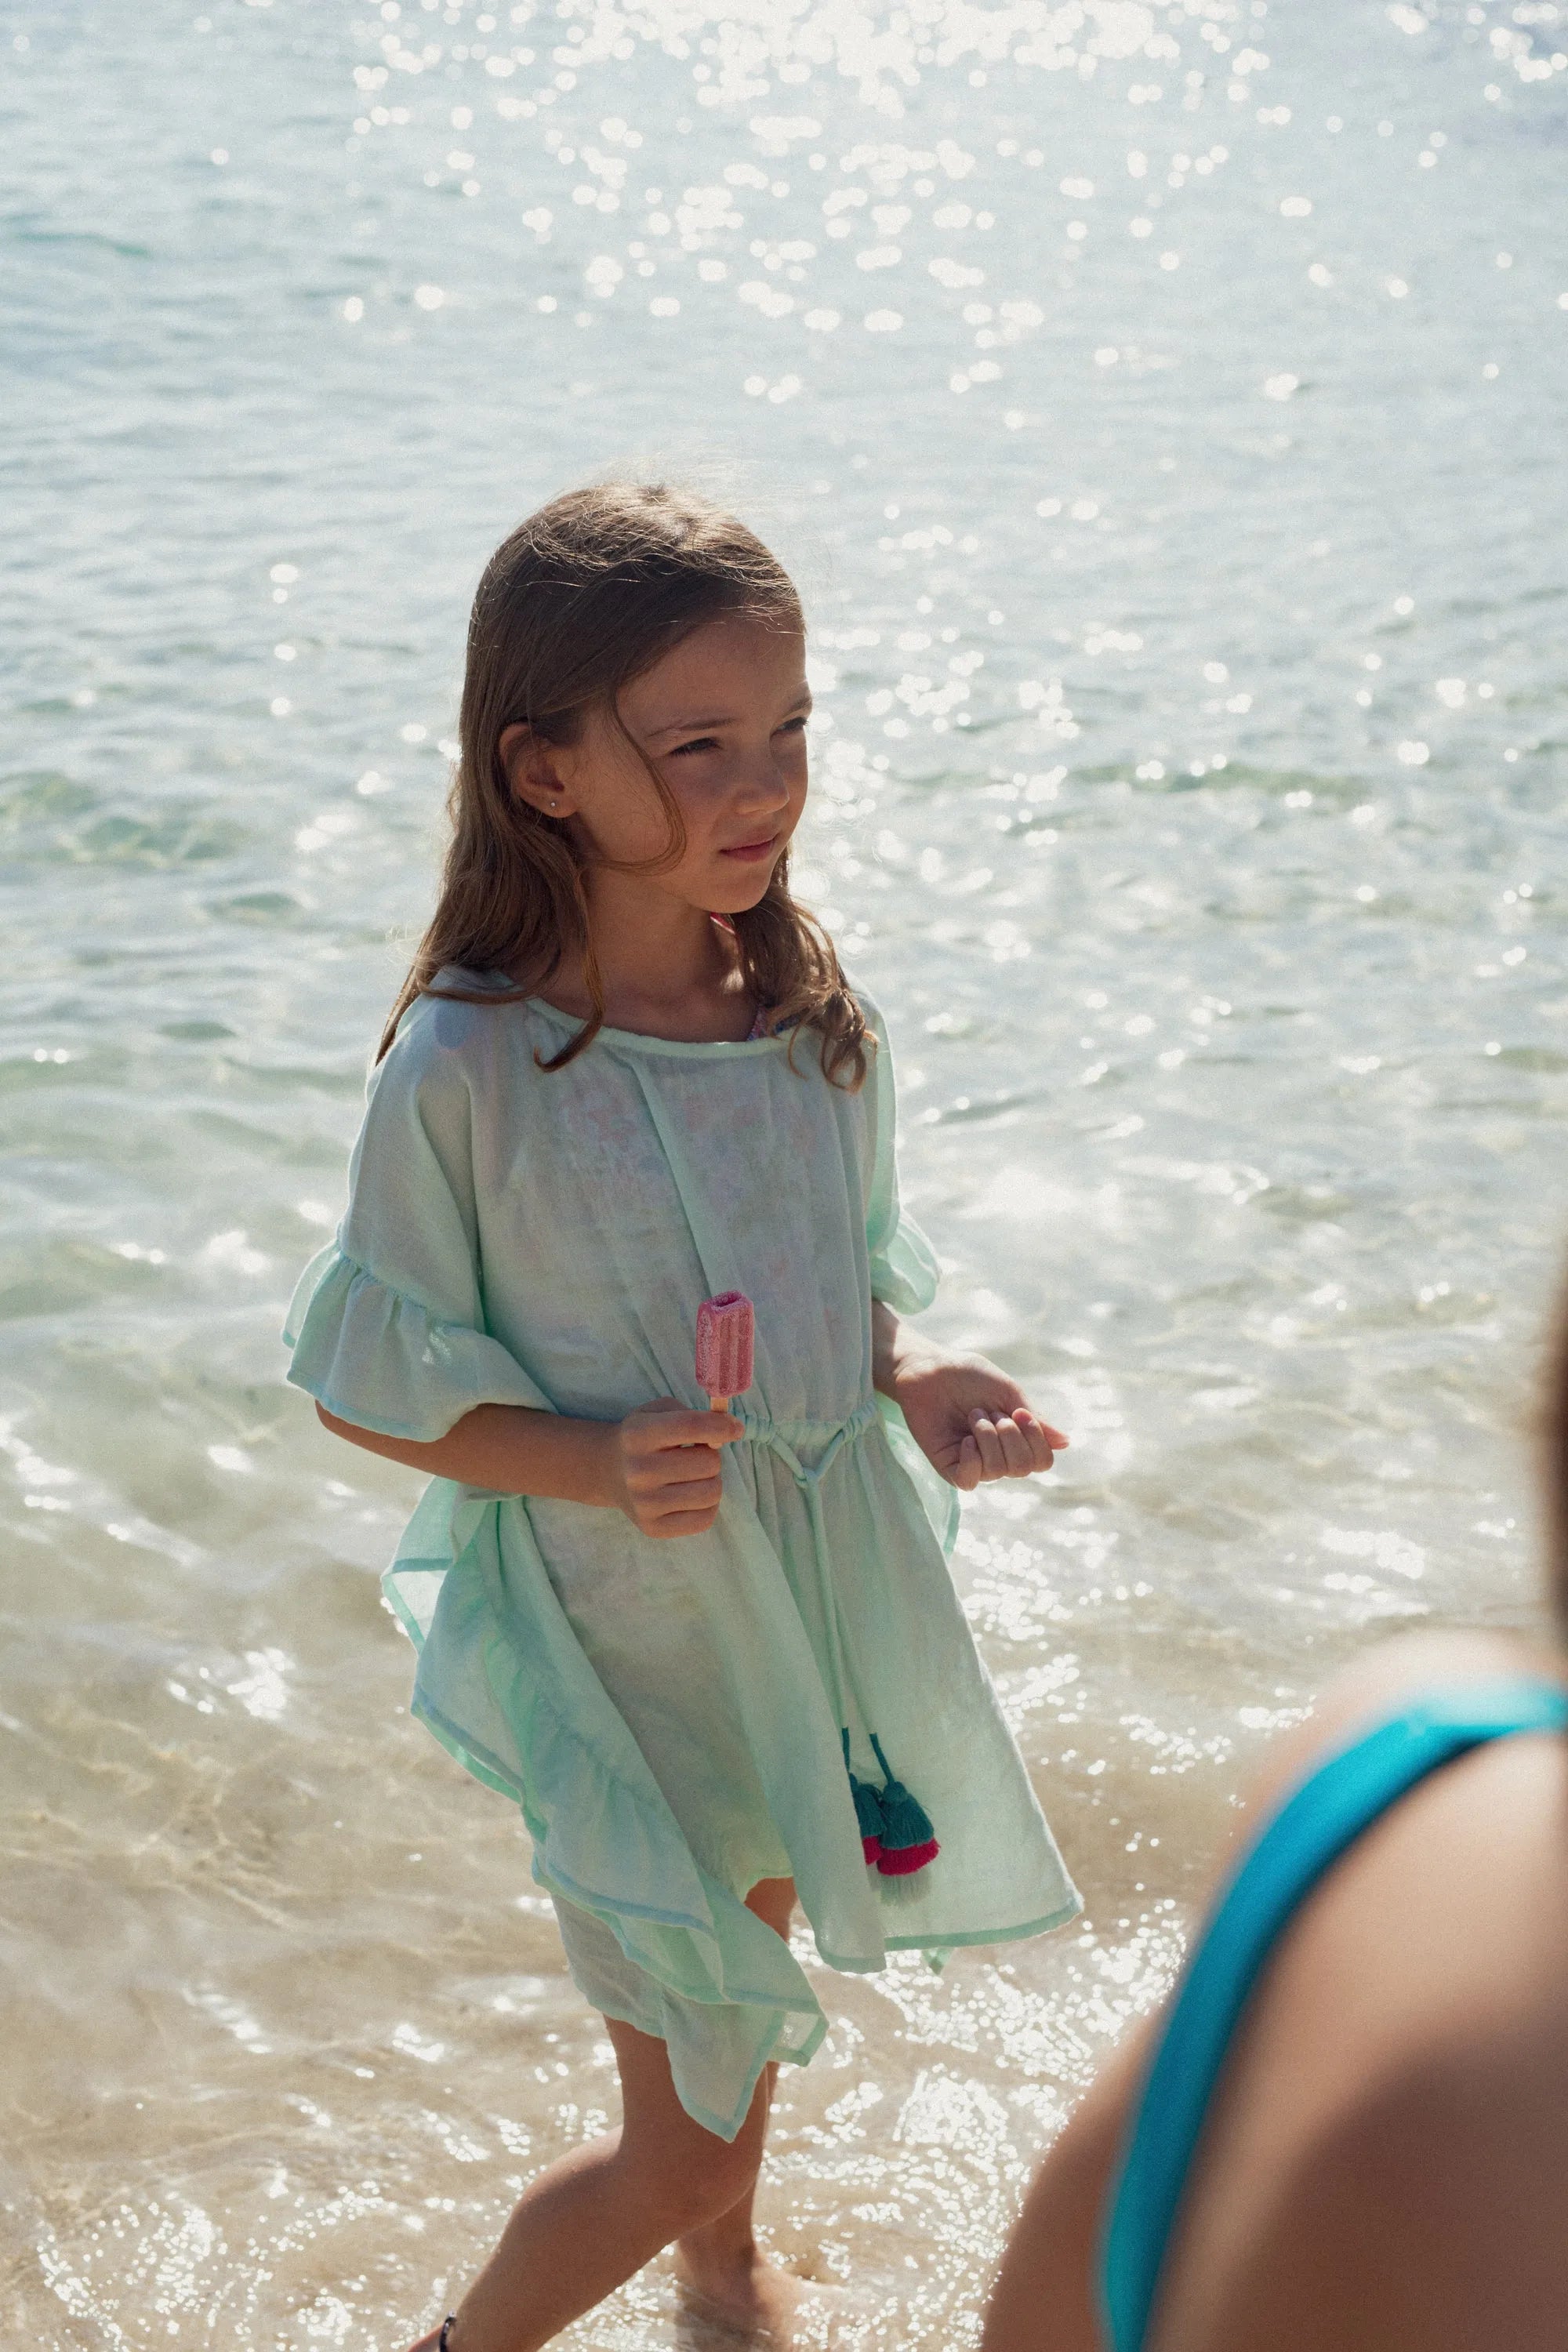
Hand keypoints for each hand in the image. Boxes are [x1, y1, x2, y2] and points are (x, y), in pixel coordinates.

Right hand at [601, 1397, 741, 1537]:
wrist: (608, 1471)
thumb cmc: (643, 1437)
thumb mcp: (657, 1411)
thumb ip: (693, 1413)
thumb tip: (730, 1429)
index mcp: (639, 1434)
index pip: (692, 1426)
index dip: (723, 1427)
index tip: (736, 1429)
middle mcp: (639, 1471)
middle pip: (709, 1463)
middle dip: (711, 1456)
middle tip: (697, 1456)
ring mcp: (644, 1503)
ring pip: (711, 1492)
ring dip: (711, 1481)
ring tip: (694, 1476)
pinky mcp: (652, 1528)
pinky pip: (705, 1519)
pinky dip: (707, 1505)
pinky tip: (692, 1494)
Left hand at [890, 1346, 1067, 1493]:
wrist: (928, 1368)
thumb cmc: (968, 1376)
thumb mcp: (1008, 1392)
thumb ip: (1034, 1419)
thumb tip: (1066, 1442)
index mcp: (1015, 1439)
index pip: (1042, 1461)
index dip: (1036, 1440)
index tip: (1020, 1412)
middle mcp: (997, 1455)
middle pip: (1023, 1468)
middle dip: (1009, 1434)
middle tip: (989, 1412)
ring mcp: (973, 1463)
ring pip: (998, 1470)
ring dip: (987, 1436)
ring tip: (972, 1416)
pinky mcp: (948, 1467)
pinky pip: (969, 1482)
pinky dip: (972, 1459)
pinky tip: (965, 1440)